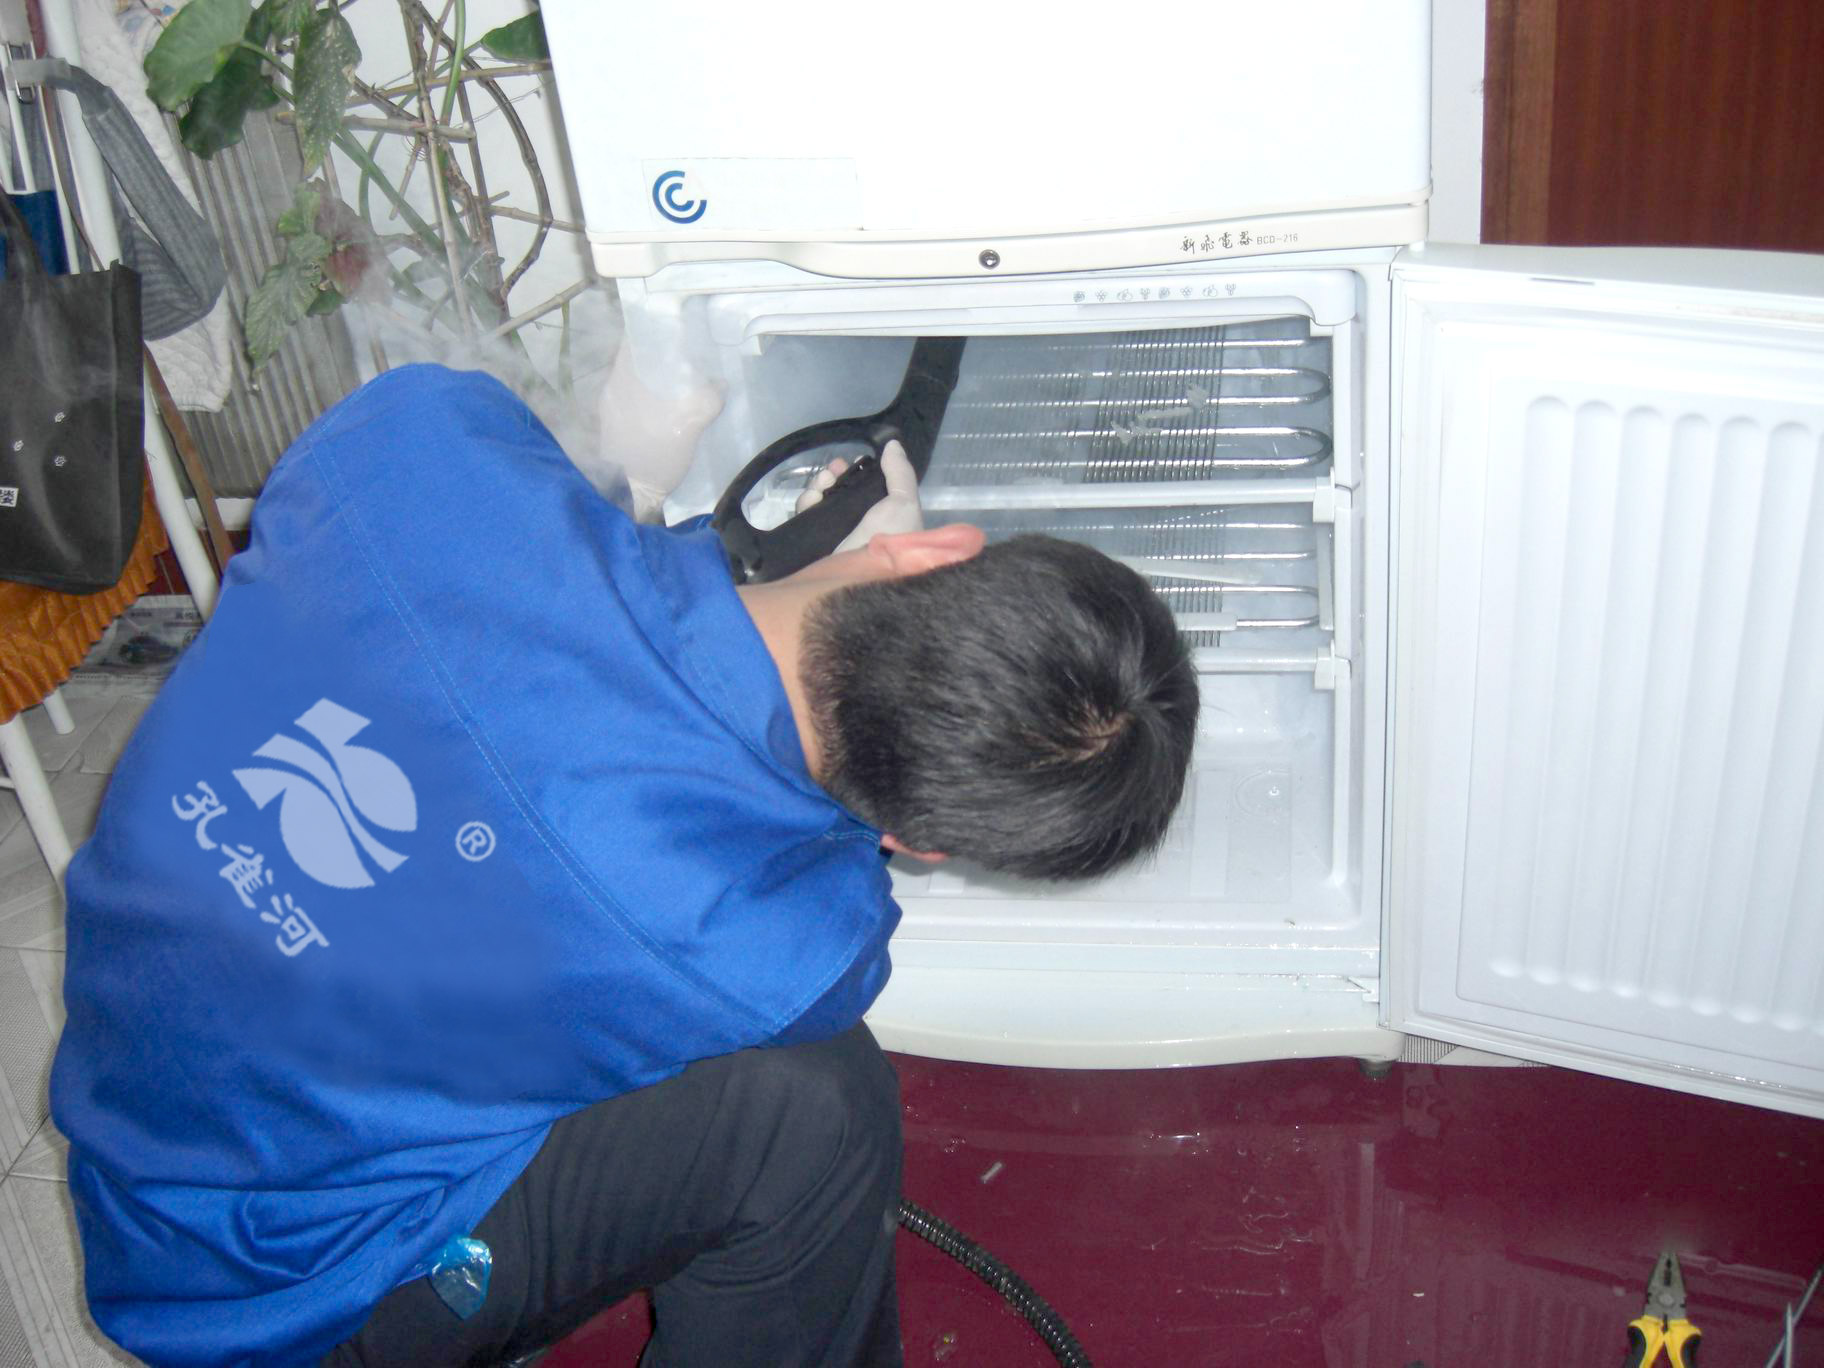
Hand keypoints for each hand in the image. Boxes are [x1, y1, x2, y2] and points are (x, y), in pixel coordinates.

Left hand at [596, 345, 722, 519]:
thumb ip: (705, 400)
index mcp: (622, 380)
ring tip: (684, 377)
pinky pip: (635, 397)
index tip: (678, 327)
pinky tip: (671, 404)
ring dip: (657, 375)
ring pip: (636, 378)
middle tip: (689, 352)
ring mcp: (610, 408)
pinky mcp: (614, 426)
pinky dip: (652, 395)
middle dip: (661, 353)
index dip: (655, 328)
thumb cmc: (654, 458)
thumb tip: (718, 383)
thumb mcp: (687, 427)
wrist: (628, 496)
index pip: (634, 338)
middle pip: (636, 357)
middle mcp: (611, 388)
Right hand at [794, 440, 923, 552]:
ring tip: (823, 483)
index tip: (852, 461)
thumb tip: (892, 443)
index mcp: (881, 516)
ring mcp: (833, 535)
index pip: (864, 488)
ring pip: (820, 501)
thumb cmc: (891, 535)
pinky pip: (804, 516)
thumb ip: (900, 472)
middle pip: (839, 491)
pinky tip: (812, 498)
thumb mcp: (904, 502)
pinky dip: (806, 502)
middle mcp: (857, 525)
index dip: (857, 472)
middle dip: (835, 475)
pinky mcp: (813, 543)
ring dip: (819, 484)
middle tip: (834, 470)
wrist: (863, 573)